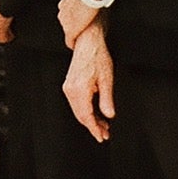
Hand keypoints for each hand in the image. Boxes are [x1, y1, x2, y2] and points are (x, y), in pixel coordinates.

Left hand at [58, 0, 99, 47]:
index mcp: (64, 3)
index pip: (66, 13)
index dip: (74, 18)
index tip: (79, 20)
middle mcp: (62, 13)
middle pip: (66, 23)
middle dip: (74, 26)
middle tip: (83, 30)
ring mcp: (65, 22)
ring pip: (68, 31)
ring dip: (75, 34)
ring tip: (81, 39)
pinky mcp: (70, 31)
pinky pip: (69, 41)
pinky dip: (72, 44)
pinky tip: (75, 47)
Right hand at [62, 22, 115, 141]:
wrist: (88, 42)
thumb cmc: (98, 57)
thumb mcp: (107, 79)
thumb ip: (107, 99)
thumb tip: (109, 115)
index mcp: (79, 89)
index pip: (86, 116)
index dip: (94, 128)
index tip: (102, 136)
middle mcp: (71, 90)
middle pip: (80, 115)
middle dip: (92, 126)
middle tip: (105, 134)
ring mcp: (68, 87)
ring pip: (78, 110)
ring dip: (89, 119)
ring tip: (103, 125)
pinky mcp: (69, 84)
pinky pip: (76, 103)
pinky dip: (85, 111)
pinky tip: (95, 113)